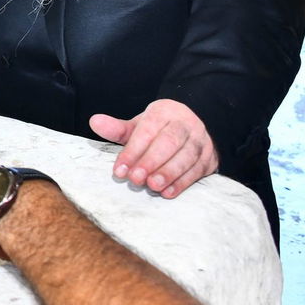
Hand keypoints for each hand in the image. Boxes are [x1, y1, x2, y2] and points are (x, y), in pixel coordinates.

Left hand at [89, 99, 218, 198]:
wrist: (194, 125)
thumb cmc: (159, 129)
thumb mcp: (138, 125)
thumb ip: (117, 128)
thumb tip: (94, 122)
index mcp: (164, 112)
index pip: (147, 130)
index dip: (132, 151)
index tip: (119, 170)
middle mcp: (185, 124)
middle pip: (169, 142)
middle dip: (151, 162)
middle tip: (135, 179)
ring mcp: (200, 141)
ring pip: (186, 156)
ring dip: (168, 173)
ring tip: (152, 186)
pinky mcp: (209, 158)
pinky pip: (197, 170)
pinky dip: (182, 182)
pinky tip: (167, 192)